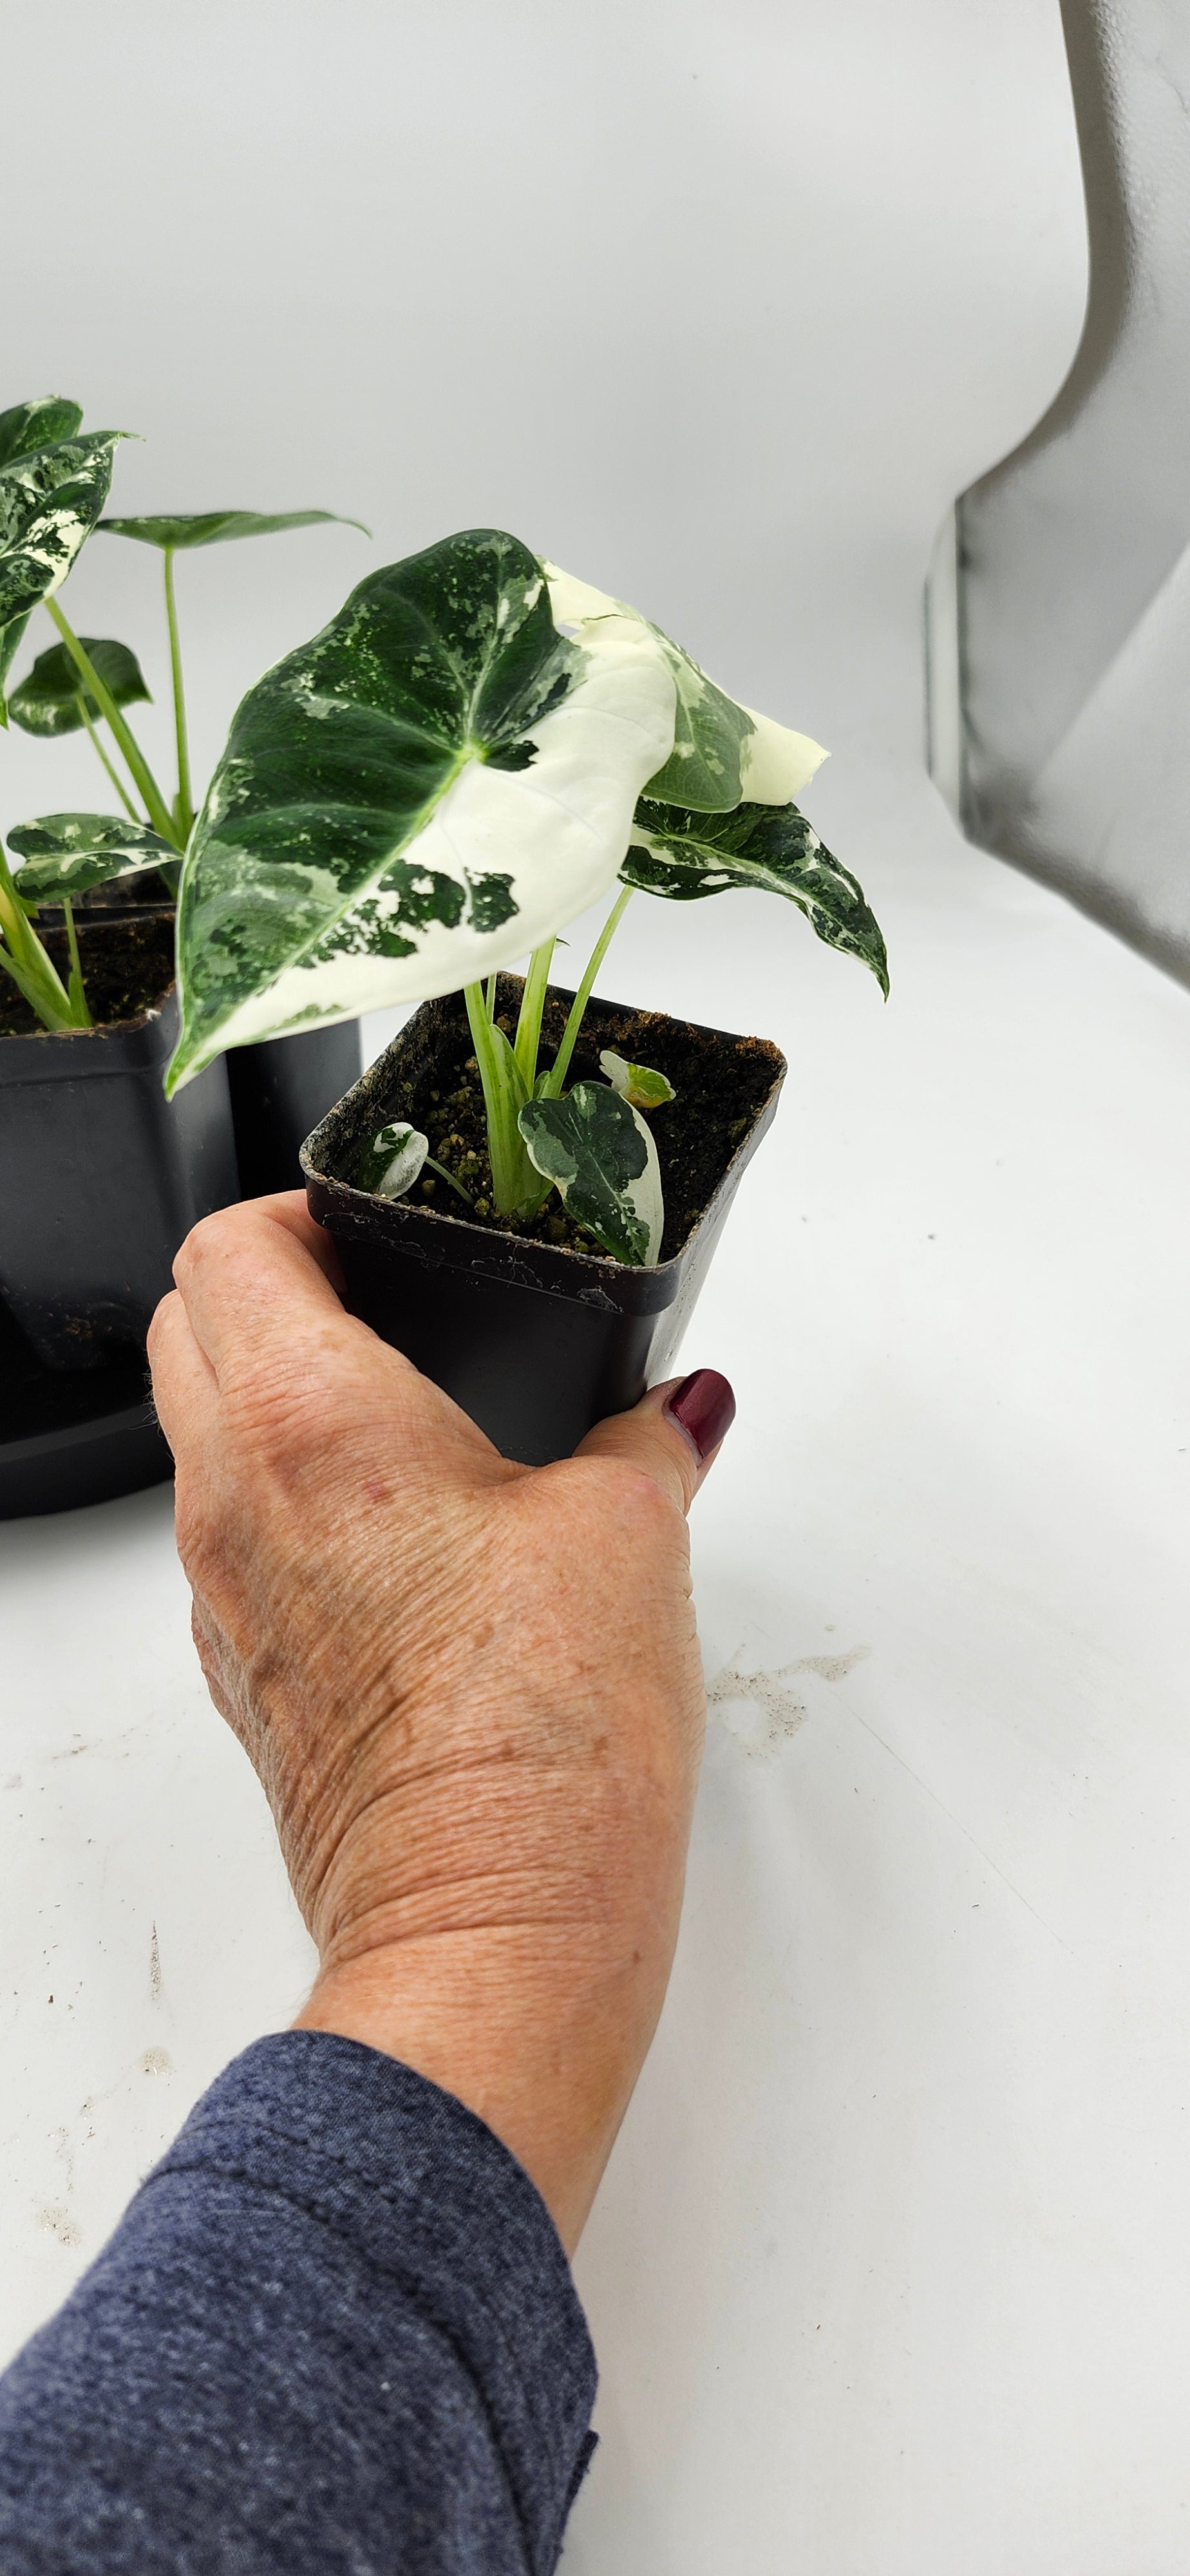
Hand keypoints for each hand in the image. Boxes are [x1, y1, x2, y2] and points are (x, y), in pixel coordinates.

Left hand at [148, 1193, 734, 2250]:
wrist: (493, 1933)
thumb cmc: (536, 1743)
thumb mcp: (630, 1536)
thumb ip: (649, 1441)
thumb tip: (676, 1411)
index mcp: (308, 1424)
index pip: (228, 1247)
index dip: (299, 1210)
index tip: (372, 1222)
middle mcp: (235, 1506)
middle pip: (190, 1333)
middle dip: (271, 1289)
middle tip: (385, 1298)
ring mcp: (224, 1605)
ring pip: (205, 1447)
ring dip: (278, 1405)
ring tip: (412, 1420)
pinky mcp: (250, 1685)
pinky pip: (240, 1553)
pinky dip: (297, 1513)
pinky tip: (413, 1546)